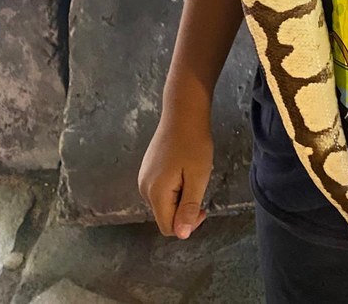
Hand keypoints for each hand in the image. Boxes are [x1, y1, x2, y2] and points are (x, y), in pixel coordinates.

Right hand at [138, 113, 213, 237]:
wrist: (183, 111)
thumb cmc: (194, 142)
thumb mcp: (198, 177)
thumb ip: (189, 207)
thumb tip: (181, 235)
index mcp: (155, 192)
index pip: (168, 227)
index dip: (188, 224)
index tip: (203, 206)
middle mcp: (143, 188)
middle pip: (165, 215)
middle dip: (184, 207)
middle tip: (198, 183)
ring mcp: (143, 177)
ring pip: (164, 203)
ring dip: (180, 196)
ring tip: (191, 173)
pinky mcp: (147, 169)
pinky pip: (161, 190)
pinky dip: (174, 186)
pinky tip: (183, 167)